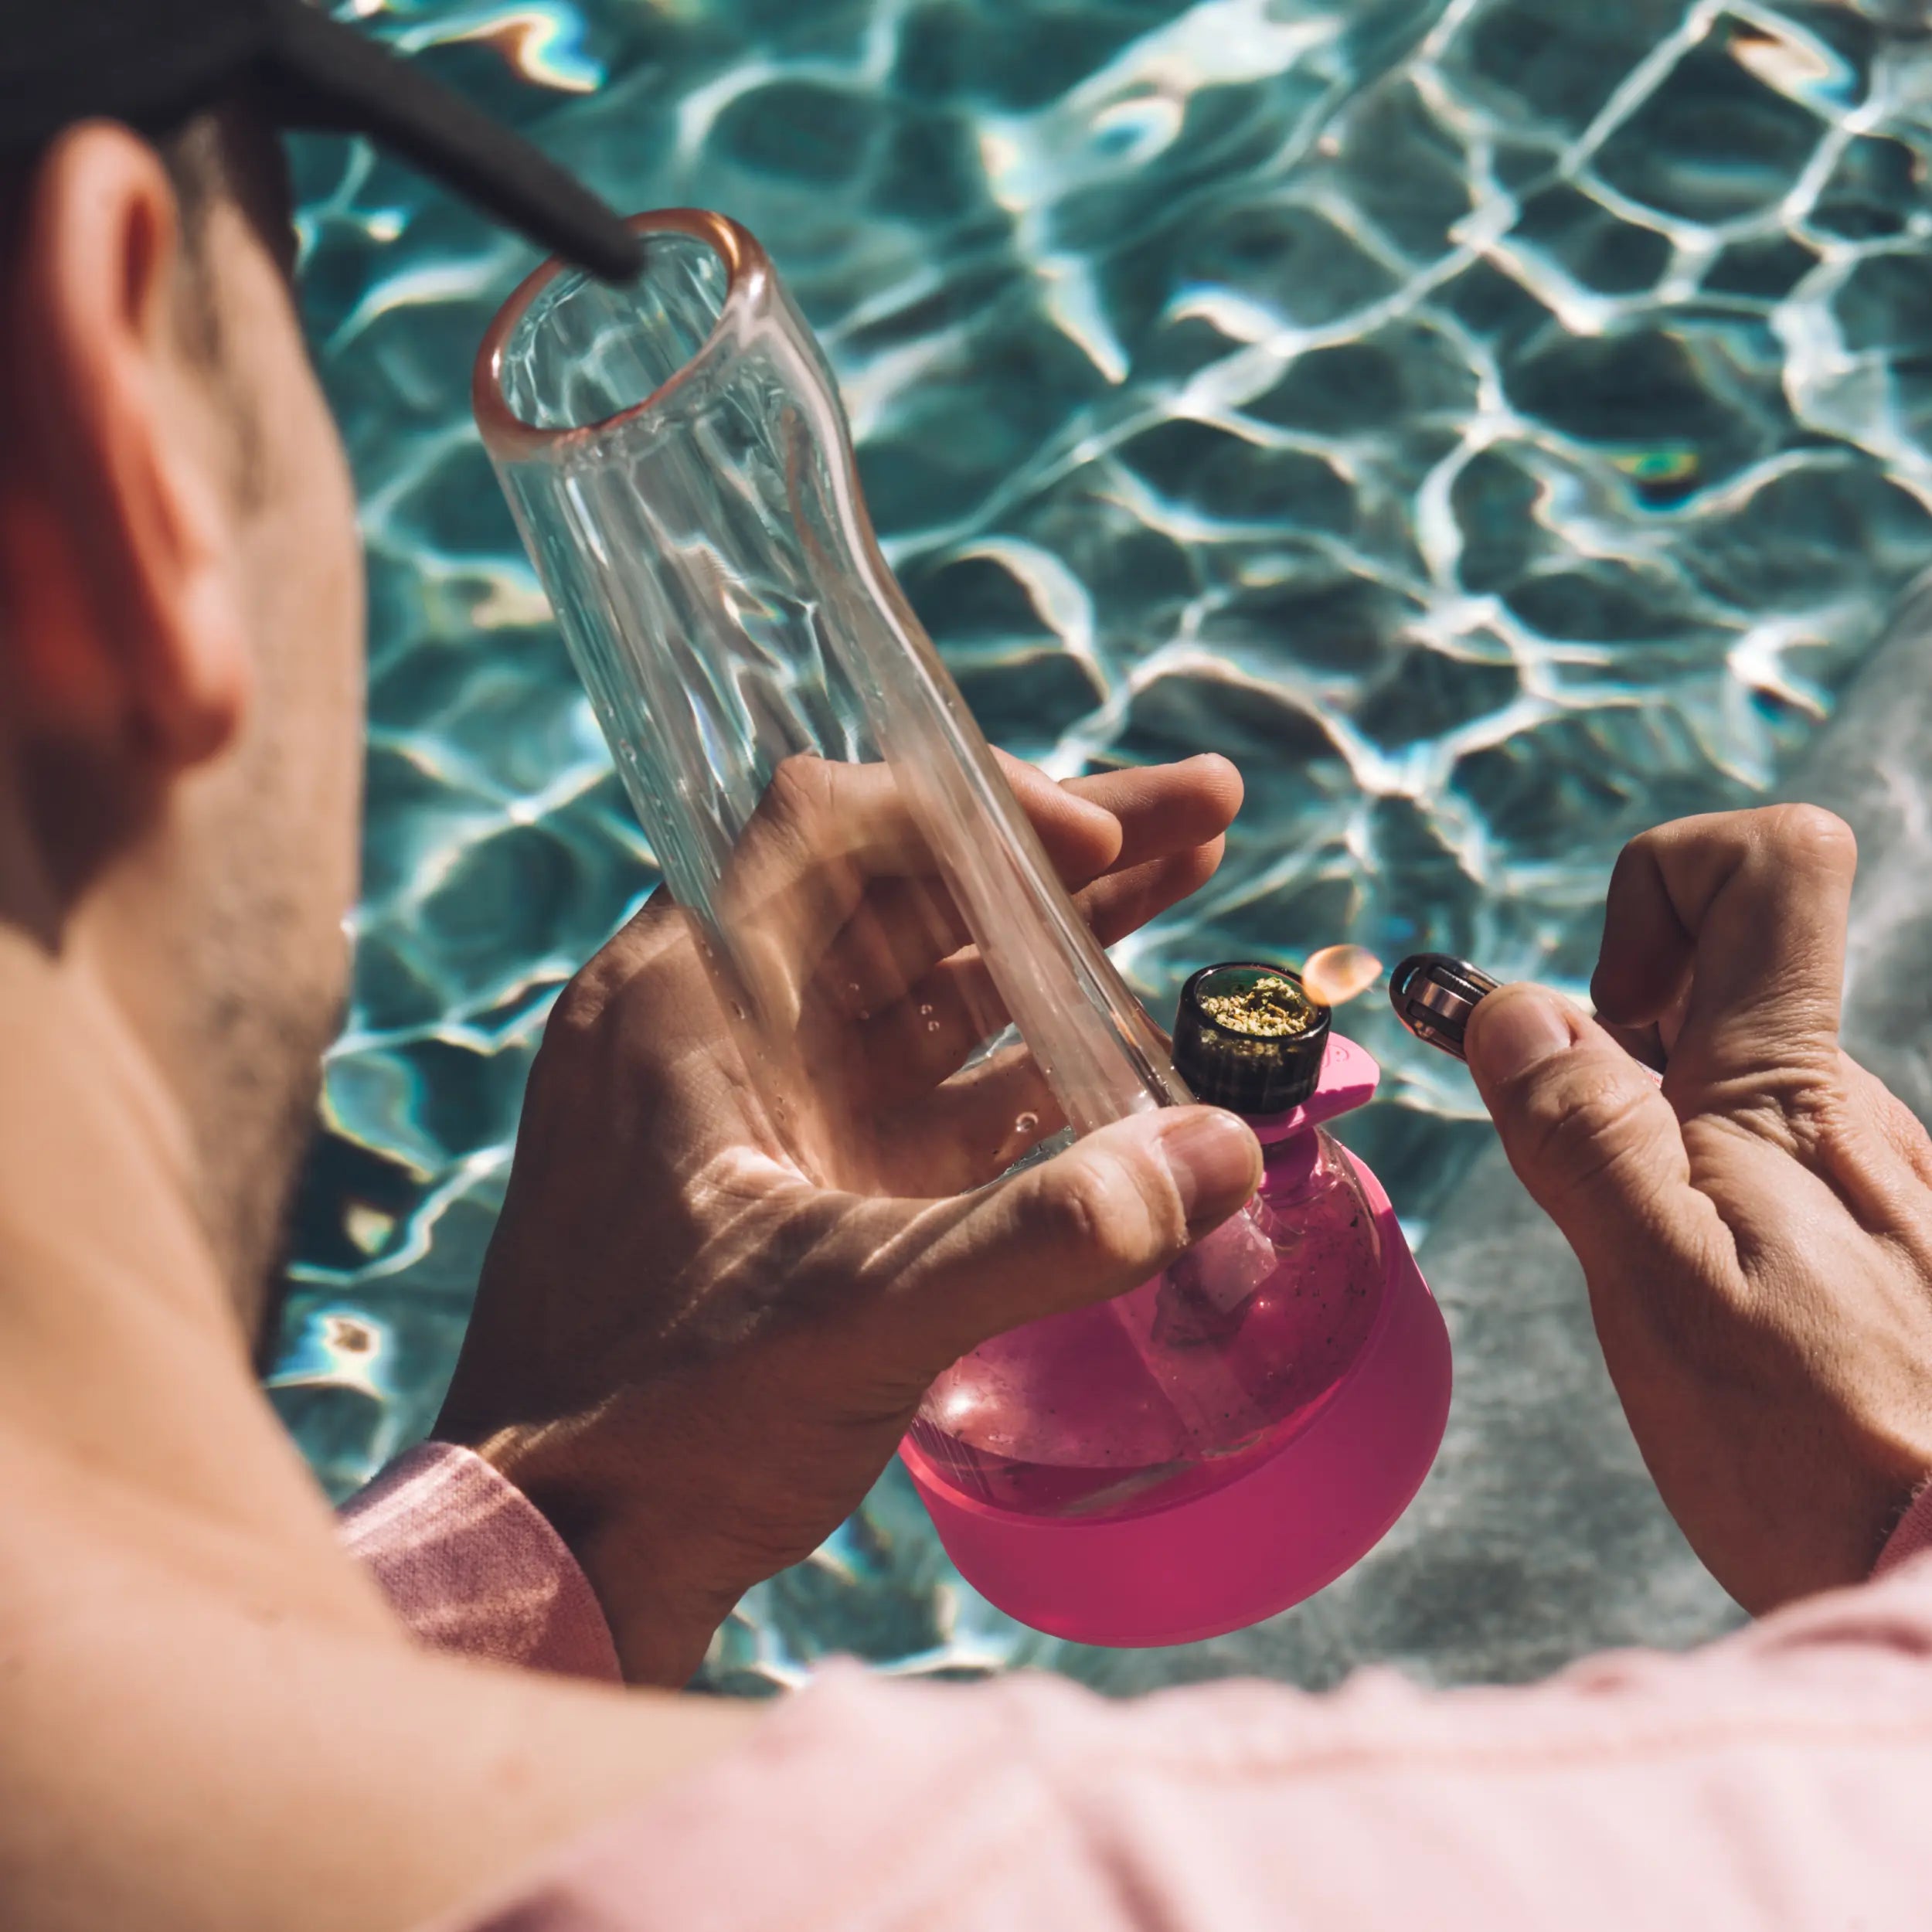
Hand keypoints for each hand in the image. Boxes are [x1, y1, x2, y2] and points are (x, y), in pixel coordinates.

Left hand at [435, 752, 1260, 1682]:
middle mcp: (729, 1029)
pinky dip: (1038, 1070)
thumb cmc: (652, 1425)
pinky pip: (945, 1094)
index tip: (1093, 844)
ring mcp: (779, 1110)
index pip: (827, 825)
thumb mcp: (848, 1317)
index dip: (968, 808)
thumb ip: (1039, 1236)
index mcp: (685, 1000)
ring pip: (935, 984)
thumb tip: (1221, 1152)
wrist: (559, 1561)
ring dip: (1059, 944)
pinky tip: (1140, 1052)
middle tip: (1205, 812)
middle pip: (909, 892)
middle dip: (1057, 855)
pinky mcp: (823, 1189)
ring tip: (1197, 877)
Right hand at [1464, 805, 1931, 1613]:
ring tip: (1663, 1277)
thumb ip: (1584, 1135)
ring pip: (1738, 1078)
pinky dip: (1707, 1197)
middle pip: (1723, 972)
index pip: (1772, 861)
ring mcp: (1879, 1177)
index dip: (1660, 890)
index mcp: (1789, 1092)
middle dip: (1618, 1043)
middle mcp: (1852, 1110)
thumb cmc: (1813, 1459)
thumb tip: (1512, 1005)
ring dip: (1656, 1135)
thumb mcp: (1658, 1293)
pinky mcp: (1889, 1247)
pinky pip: (1773, 1162)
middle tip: (1598, 1181)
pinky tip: (1721, 1314)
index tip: (1606, 1024)